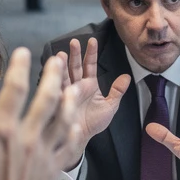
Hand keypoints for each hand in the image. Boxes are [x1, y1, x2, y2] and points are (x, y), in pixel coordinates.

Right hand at [0, 47, 80, 179]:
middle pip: (46, 99)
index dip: (18, 68)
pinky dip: (75, 132)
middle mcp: (28, 138)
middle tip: (55, 60)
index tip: (21, 52)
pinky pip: (70, 146)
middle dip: (51, 76)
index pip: (14, 90)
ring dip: (69, 99)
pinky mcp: (53, 171)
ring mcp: (44, 155)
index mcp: (1, 132)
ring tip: (73, 85)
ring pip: (63, 119)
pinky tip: (76, 125)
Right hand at [54, 37, 131, 170]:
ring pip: (64, 76)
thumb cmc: (94, 123)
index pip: (90, 65)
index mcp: (89, 85)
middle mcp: (77, 86)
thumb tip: (127, 77)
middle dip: (74, 54)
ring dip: (61, 66)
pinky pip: (56, 92)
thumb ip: (117, 91)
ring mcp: (67, 93)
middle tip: (74, 42)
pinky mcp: (59, 103)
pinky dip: (54, 84)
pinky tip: (52, 76)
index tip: (92, 40)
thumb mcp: (110, 106)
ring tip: (60, 55)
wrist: (81, 138)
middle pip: (75, 67)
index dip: (91, 53)